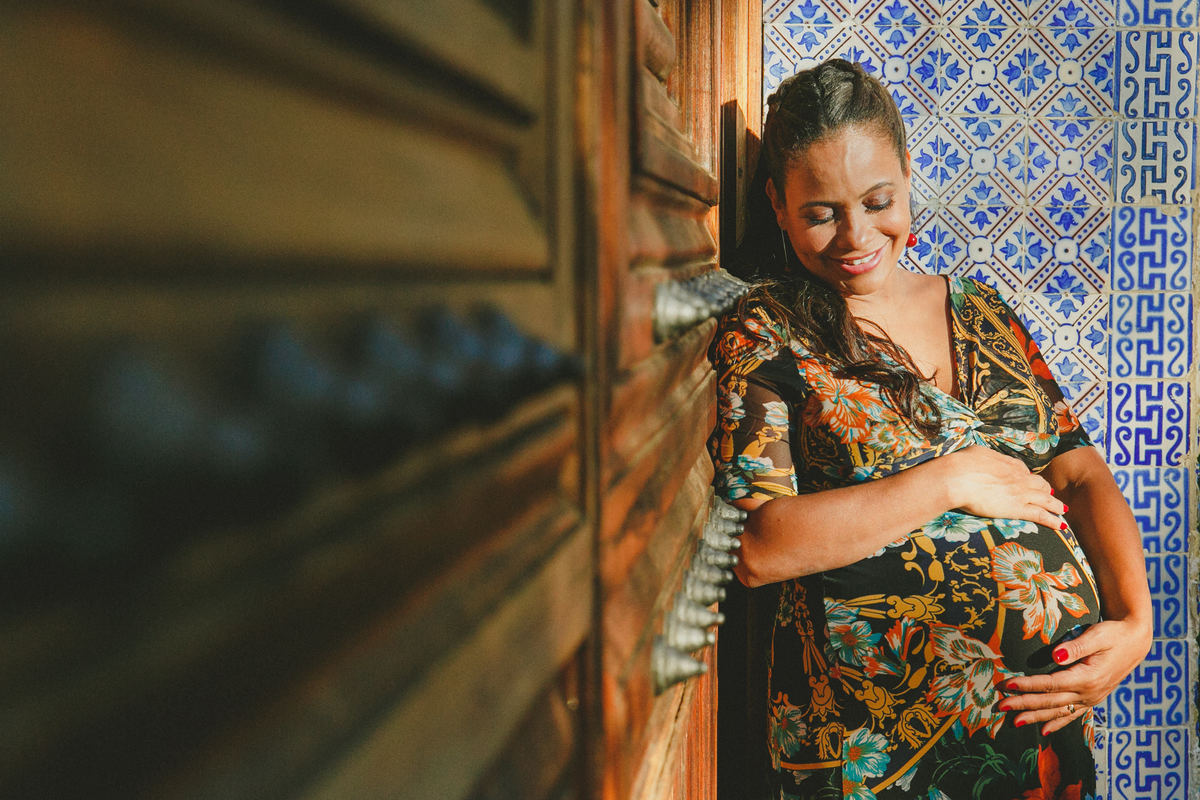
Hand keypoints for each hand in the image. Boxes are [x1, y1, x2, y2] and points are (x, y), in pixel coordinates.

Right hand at [934, 446, 1065, 528]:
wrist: (958, 477)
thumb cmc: (961, 464)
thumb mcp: (976, 453)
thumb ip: (986, 457)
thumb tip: (985, 458)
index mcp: (1008, 463)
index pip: (1024, 471)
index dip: (1028, 477)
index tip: (1030, 482)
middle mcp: (1019, 477)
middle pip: (1039, 484)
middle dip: (1046, 490)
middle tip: (1051, 496)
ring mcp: (1020, 493)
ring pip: (1046, 499)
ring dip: (1055, 505)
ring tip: (1061, 510)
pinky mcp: (1017, 509)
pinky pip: (1041, 515)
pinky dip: (1052, 520)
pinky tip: (1060, 525)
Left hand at [996, 618, 1152, 734]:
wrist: (1135, 642)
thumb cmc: (1114, 634)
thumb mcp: (1097, 636)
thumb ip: (1076, 647)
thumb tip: (1056, 655)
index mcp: (1088, 677)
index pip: (1051, 684)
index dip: (1028, 685)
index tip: (1007, 684)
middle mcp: (1089, 693)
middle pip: (1051, 701)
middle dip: (1024, 704)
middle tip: (1001, 706)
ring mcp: (1092, 698)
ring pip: (1059, 711)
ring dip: (1036, 717)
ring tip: (1015, 722)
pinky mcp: (1093, 698)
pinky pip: (1072, 715)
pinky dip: (1057, 723)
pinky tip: (1044, 731)